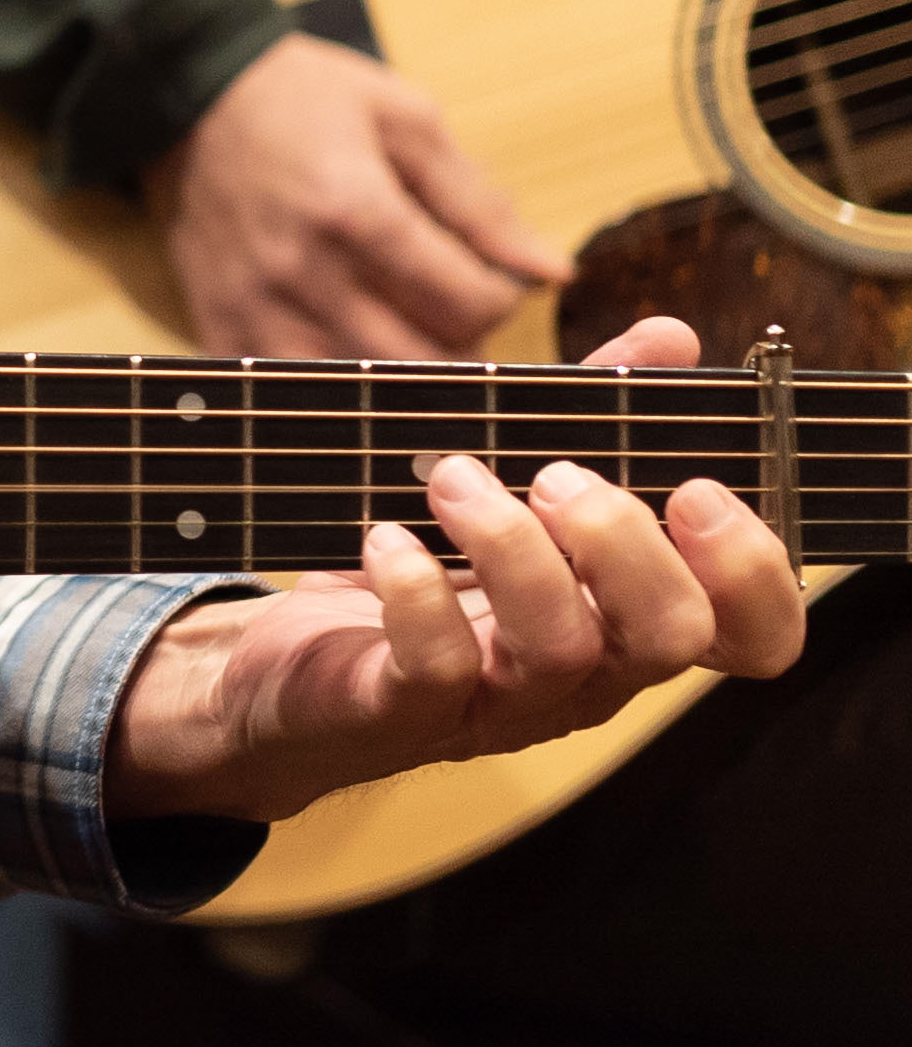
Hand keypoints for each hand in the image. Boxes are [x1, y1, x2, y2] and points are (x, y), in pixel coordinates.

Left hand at [108, 317, 809, 824]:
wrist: (289, 667)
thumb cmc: (424, 568)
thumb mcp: (507, 485)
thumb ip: (593, 416)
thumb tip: (670, 335)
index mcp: (627, 621)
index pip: (755, 638)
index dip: (757, 573)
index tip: (698, 489)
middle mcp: (585, 676)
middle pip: (670, 637)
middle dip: (625, 540)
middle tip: (555, 475)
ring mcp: (499, 705)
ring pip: (560, 648)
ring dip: (512, 545)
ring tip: (452, 479)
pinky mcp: (404, 711)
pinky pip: (438, 667)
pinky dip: (416, 591)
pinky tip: (385, 536)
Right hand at [148, 32, 568, 357]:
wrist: (186, 99)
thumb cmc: (303, 99)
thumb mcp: (404, 119)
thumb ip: (478, 201)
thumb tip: (549, 270)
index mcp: (355, 209)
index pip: (469, 302)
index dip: (502, 296)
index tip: (490, 275)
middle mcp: (303, 269)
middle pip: (425, 358)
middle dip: (462, 341)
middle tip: (457, 307)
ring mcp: (256, 307)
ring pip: (366, 387)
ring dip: (405, 368)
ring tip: (410, 325)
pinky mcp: (222, 328)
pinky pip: (301, 390)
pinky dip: (339, 376)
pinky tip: (349, 337)